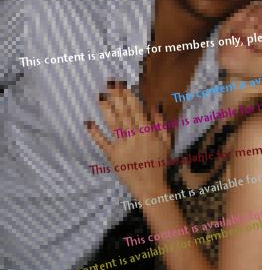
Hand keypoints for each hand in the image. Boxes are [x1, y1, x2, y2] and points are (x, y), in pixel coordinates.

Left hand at [85, 81, 170, 197]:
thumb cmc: (159, 163)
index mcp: (147, 132)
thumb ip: (161, 124)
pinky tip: (88, 123)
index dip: (128, 95)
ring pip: (112, 123)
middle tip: (109, 83)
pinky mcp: (112, 156)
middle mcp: (133, 136)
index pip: (136, 109)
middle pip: (123, 112)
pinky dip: (95, 133)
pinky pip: (102, 143)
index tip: (122, 84)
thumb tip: (155, 106)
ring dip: (105, 109)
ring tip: (100, 96)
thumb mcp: (166, 143)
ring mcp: (122, 146)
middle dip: (116, 96)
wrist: (150, 186)